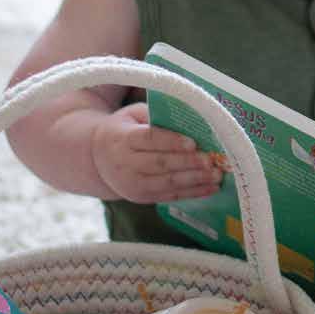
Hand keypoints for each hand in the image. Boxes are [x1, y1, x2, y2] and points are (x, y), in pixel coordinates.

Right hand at [90, 102, 221, 203]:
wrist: (97, 159)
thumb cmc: (124, 130)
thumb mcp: (131, 115)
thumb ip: (154, 115)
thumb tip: (188, 115)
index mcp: (121, 139)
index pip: (148, 139)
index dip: (171, 142)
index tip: (193, 143)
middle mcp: (124, 164)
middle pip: (160, 164)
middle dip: (188, 163)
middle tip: (211, 160)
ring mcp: (133, 185)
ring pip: (167, 183)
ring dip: (195, 180)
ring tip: (217, 175)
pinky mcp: (143, 198)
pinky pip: (171, 196)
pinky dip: (193, 193)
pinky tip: (211, 188)